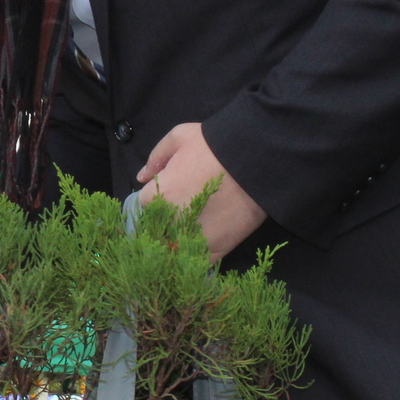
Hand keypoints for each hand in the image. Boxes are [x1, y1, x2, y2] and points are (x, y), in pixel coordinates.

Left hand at [135, 123, 267, 264]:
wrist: (256, 163)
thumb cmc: (215, 146)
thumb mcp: (179, 137)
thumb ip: (156, 158)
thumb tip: (142, 177)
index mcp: (155, 197)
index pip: (143, 205)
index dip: (156, 199)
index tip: (171, 194)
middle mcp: (168, 223)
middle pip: (157, 229)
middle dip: (165, 221)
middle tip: (185, 210)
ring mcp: (190, 240)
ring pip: (174, 248)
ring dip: (180, 242)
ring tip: (195, 228)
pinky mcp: (214, 251)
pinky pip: (197, 262)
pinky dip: (197, 257)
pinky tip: (204, 245)